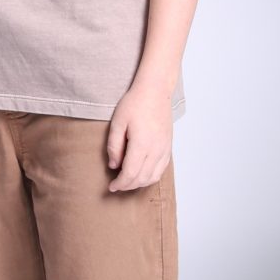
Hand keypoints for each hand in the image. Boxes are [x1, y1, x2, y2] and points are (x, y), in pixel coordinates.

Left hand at [107, 76, 173, 192]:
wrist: (155, 92)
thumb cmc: (135, 104)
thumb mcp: (117, 123)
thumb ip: (114, 146)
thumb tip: (114, 166)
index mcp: (142, 144)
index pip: (131, 173)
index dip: (120, 183)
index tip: (111, 187)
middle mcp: (156, 149)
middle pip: (142, 178)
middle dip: (128, 186)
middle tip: (116, 186)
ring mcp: (164, 149)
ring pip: (153, 176)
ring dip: (140, 183)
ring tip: (127, 182)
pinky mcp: (168, 147)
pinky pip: (161, 169)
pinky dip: (151, 177)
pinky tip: (141, 175)